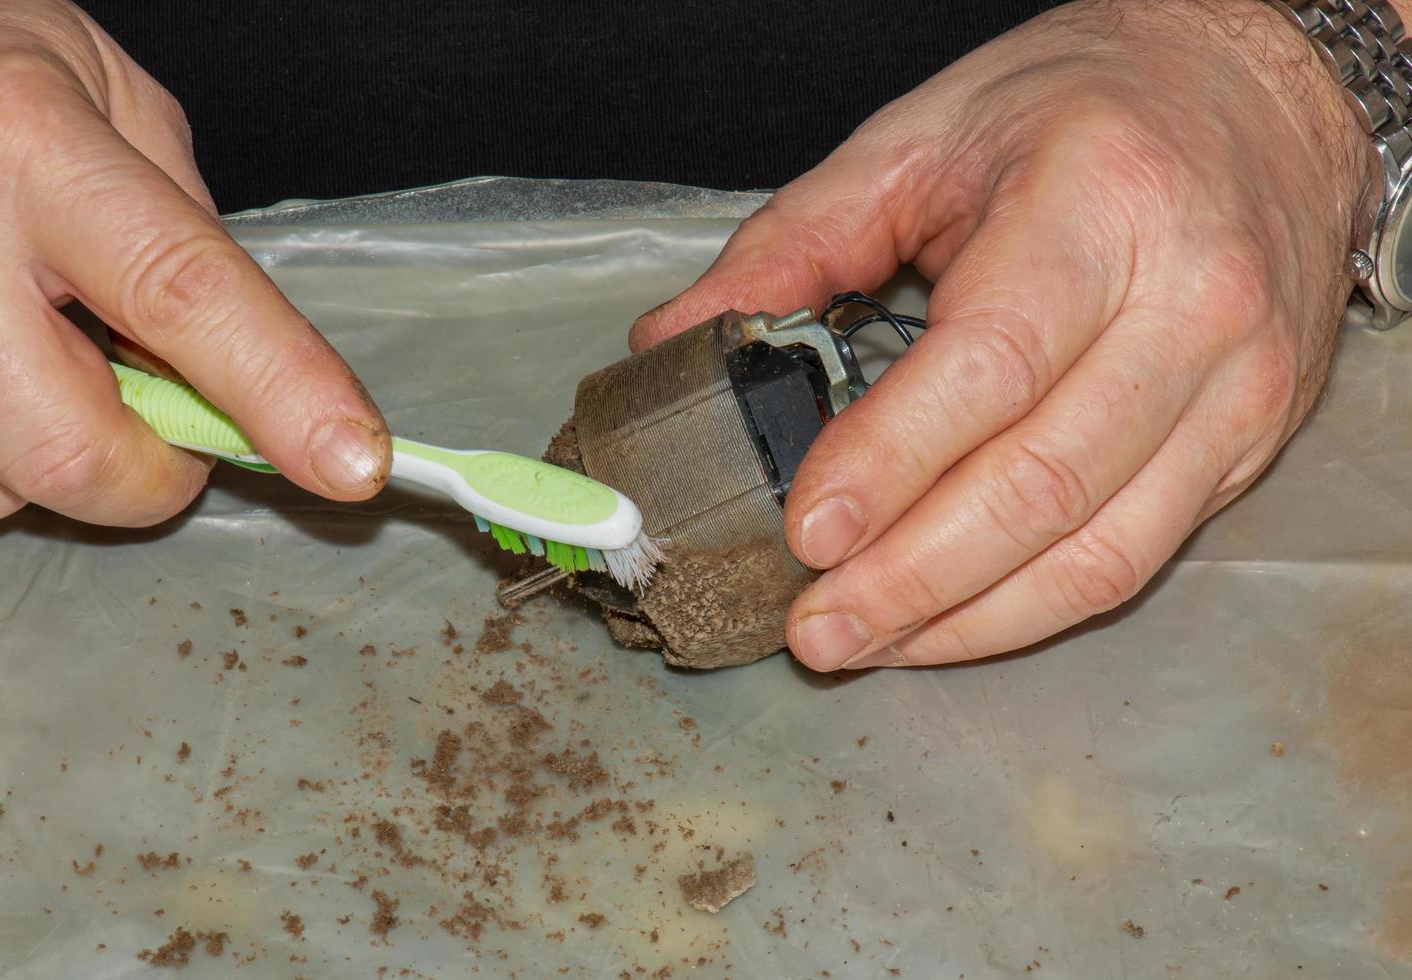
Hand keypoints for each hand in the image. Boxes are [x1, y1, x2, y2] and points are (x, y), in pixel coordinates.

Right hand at [0, 0, 389, 527]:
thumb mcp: (115, 104)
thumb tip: (258, 363)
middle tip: (172, 420)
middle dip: (153, 474)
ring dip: (57, 460)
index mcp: (29, 146)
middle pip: (70, 449)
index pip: (183, 293)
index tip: (352, 462)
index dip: (281, 390)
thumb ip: (189, 234)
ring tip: (52, 362)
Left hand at [631, 0, 1368, 668]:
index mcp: (1098, 204)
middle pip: (1041, 482)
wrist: (1260, 97)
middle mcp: (1191, 301)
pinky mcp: (1250, 441)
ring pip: (1096, 549)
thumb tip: (675, 340)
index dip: (892, 462)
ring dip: (963, 619)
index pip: (990, 364)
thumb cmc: (1081, 110)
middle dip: (910, 576)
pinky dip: (1029, 610)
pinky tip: (948, 622)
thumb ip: (793, 243)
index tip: (807, 531)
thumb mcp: (921, 140)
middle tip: (814, 627)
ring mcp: (1237, 382)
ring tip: (863, 644)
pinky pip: (1136, 558)